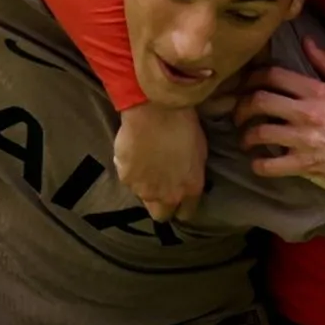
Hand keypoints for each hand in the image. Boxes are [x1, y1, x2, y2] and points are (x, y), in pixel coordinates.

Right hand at [115, 102, 206, 222]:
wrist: (156, 110)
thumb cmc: (184, 125)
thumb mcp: (199, 153)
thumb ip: (190, 176)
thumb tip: (183, 181)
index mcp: (190, 190)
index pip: (186, 213)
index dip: (182, 205)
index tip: (179, 195)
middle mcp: (167, 196)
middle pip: (161, 215)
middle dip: (162, 205)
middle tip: (160, 186)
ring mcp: (144, 190)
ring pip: (143, 196)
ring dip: (145, 185)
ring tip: (146, 163)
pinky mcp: (125, 178)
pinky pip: (128, 180)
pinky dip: (130, 170)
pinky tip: (134, 154)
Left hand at [238, 40, 324, 198]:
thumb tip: (306, 42)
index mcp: (318, 92)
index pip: (274, 76)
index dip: (253, 77)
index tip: (246, 84)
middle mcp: (307, 114)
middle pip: (260, 101)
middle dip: (242, 105)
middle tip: (239, 113)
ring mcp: (304, 141)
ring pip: (260, 133)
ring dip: (246, 136)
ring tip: (246, 138)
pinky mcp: (304, 166)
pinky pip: (269, 165)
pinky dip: (257, 164)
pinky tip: (257, 162)